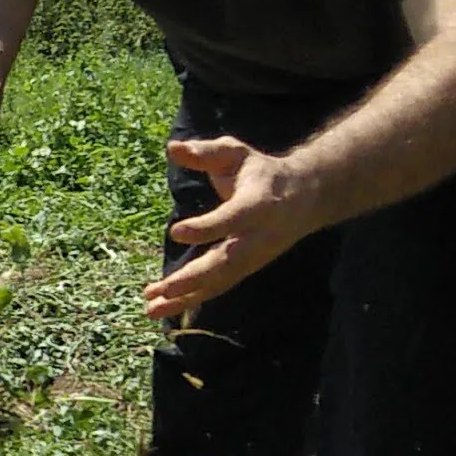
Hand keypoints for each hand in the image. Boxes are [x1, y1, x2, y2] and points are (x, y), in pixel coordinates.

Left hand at [145, 135, 320, 320]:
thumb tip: (173, 149)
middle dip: (194, 277)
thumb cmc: (261, 172)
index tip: (176, 231)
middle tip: (163, 289)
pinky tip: (160, 306)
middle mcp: (257, 237)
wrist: (305, 198)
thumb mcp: (237, 154)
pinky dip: (189, 299)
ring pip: (219, 282)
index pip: (233, 219)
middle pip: (227, 262)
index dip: (207, 227)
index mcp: (258, 204)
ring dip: (185, 296)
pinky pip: (217, 287)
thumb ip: (206, 152)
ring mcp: (252, 257)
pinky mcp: (244, 269)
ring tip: (151, 307)